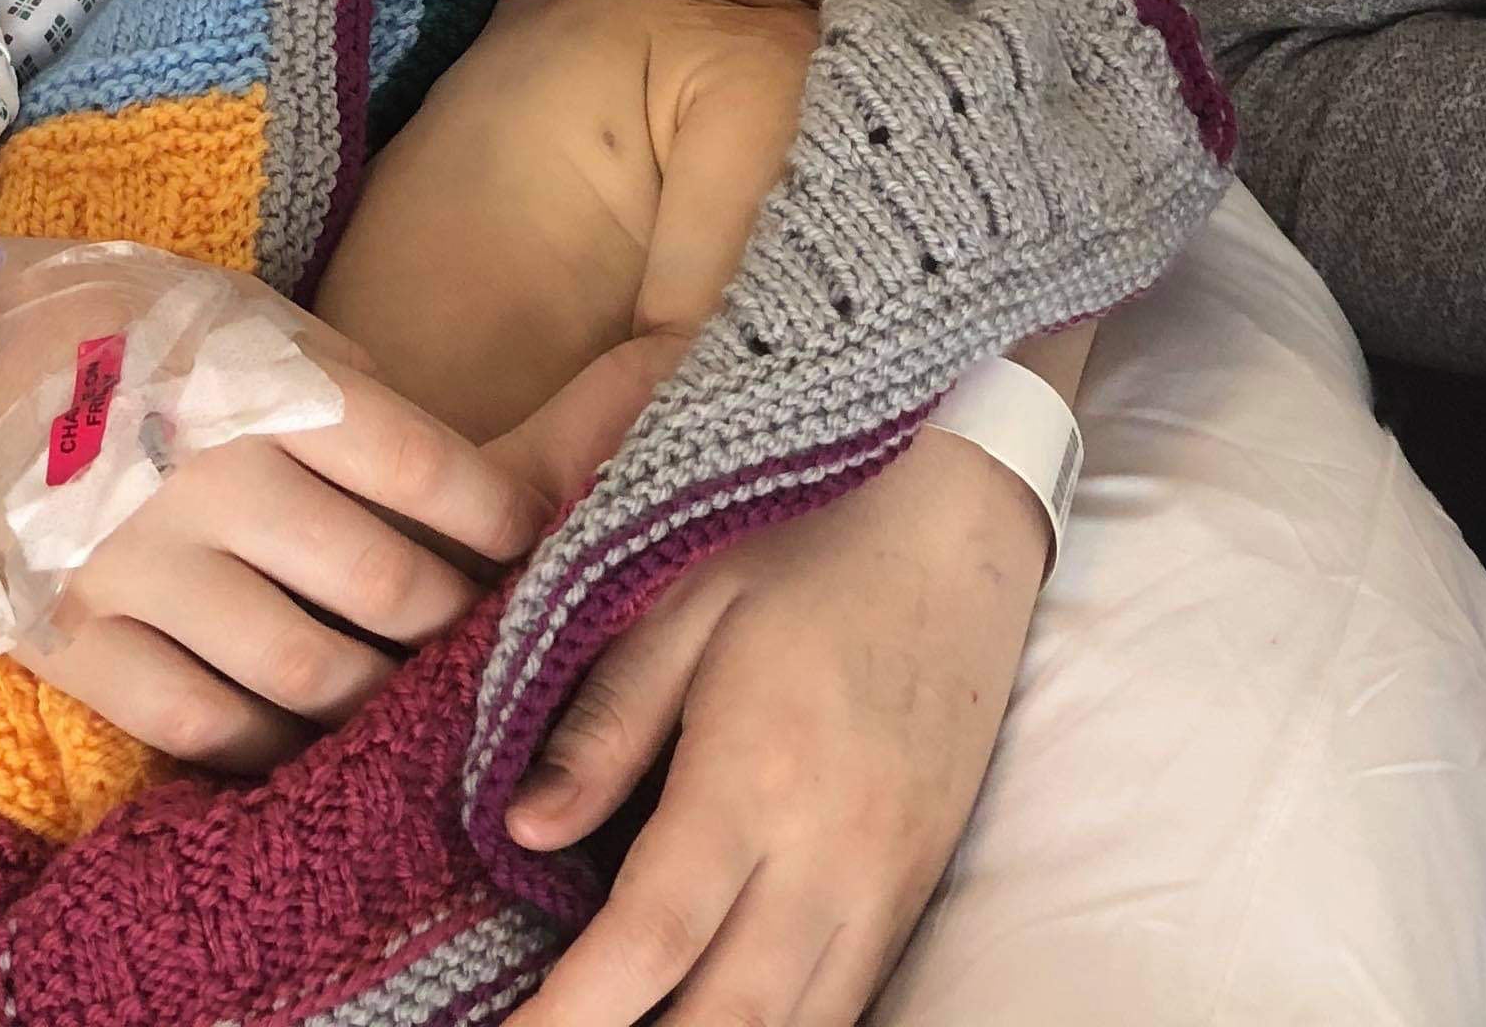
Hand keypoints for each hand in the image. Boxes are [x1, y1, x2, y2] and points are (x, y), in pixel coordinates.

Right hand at [0, 250, 559, 772]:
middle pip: (387, 588)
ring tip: (412, 691)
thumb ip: (346, 387)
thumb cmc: (110, 330)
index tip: (536, 542)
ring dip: (381, 696)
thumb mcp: (239, 312)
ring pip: (309, 678)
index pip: (430, 471)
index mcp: (258, 382)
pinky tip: (307, 735)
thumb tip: (469, 474)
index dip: (507, 522)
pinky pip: (202, 727)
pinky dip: (274, 745)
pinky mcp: (73, 645)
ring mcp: (134, 573)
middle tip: (491, 631)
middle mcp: (204, 480)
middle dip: (459, 620)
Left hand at [504, 426, 1049, 1026]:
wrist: (960, 510)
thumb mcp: (681, 596)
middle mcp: (834, 850)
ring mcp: (890, 875)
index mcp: (757, 773)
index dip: (573, 1020)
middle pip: (730, 1019)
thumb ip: (607, 722)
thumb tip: (525, 830)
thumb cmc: (806, 531)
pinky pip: (850, 996)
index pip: (651, 940)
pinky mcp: (921, 878)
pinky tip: (719, 1020)